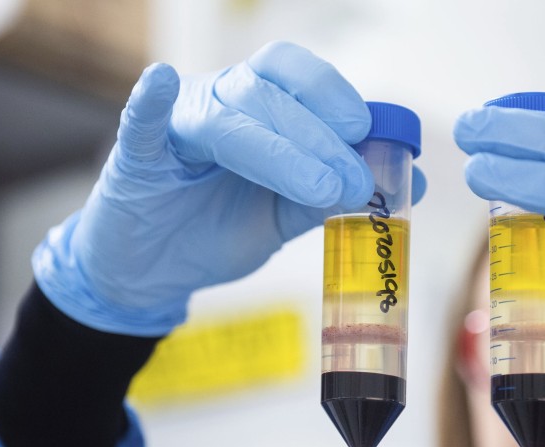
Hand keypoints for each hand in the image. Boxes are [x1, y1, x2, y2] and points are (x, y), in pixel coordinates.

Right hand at [33, 41, 375, 336]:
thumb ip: (333, 195)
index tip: (368, 135)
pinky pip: (141, 123)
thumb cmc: (217, 228)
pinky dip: (150, 103)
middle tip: (356, 183)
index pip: (296, 77)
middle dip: (320, 138)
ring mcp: (177, 126)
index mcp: (256, 108)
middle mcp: (218, 102)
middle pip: (269, 94)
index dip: (334, 97)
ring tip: (320, 188)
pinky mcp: (136, 157)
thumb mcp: (284, 215)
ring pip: (227, 116)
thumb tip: (407, 182)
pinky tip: (161, 83)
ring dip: (279, 149)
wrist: (156, 271)